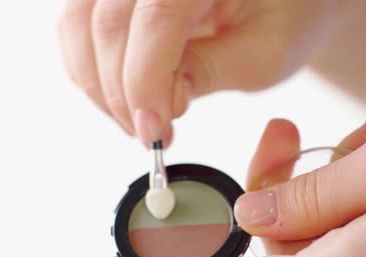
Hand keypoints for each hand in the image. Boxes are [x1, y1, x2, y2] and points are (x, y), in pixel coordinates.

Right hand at [58, 0, 356, 144]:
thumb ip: (210, 72)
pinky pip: (77, 26)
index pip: (155, 19)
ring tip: (139, 118)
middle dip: (123, 93)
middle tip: (151, 134)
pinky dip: (91, 70)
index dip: (145, 82)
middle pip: (107, 24)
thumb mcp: (267, 50)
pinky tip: (123, 95)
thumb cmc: (289, 13)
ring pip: (79, 25)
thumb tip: (160, 102)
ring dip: (100, 85)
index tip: (153, 131)